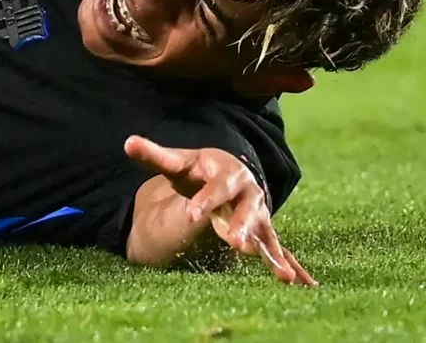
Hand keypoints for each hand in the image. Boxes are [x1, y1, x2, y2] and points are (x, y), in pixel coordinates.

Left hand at [125, 135, 316, 286]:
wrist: (225, 175)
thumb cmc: (198, 170)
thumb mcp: (177, 162)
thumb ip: (154, 155)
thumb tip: (128, 143)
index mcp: (227, 172)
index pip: (217, 186)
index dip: (205, 200)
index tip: (191, 215)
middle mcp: (248, 192)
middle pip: (248, 208)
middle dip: (243, 225)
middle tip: (234, 243)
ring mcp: (258, 213)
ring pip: (266, 231)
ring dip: (271, 251)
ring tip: (280, 274)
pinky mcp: (262, 231)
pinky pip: (277, 248)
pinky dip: (288, 264)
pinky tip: (297, 283)